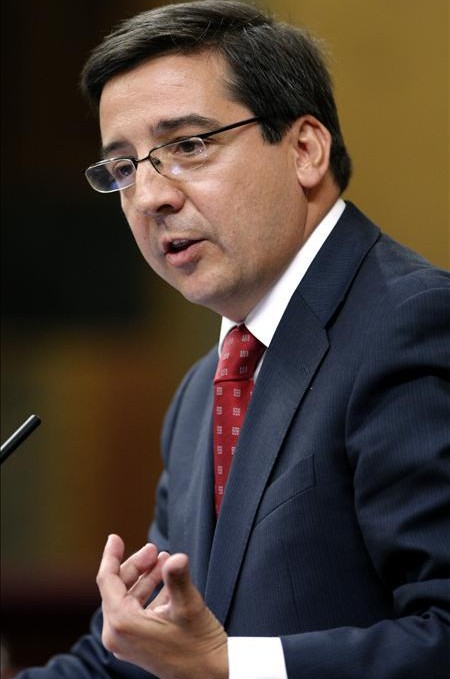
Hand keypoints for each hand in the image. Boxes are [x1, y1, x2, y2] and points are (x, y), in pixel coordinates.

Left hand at [97, 534, 227, 678]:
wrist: (212, 676)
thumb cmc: (199, 644)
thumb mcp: (188, 606)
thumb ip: (178, 578)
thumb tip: (177, 558)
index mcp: (122, 623)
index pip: (107, 580)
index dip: (111, 555)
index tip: (115, 537)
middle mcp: (118, 634)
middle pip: (118, 587)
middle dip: (137, 565)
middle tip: (155, 550)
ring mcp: (127, 641)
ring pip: (128, 597)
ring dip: (145, 577)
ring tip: (164, 561)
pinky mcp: (138, 644)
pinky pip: (136, 610)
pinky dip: (149, 593)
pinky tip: (167, 582)